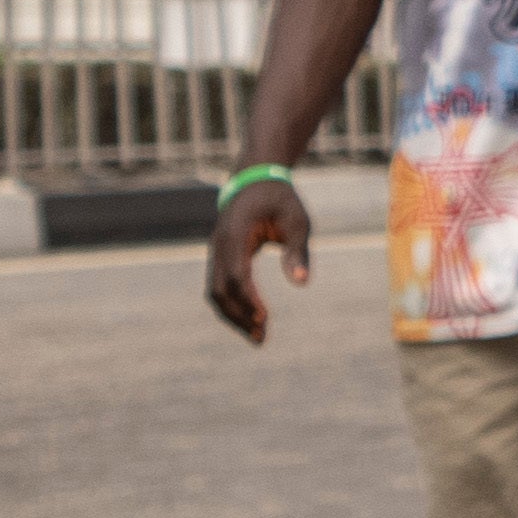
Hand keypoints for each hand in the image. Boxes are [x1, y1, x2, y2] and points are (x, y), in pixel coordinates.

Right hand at [202, 175, 318, 348]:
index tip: (265, 317)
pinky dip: (232, 306)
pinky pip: (220, 286)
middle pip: (221, 289)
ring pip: (215, 292)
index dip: (248, 299)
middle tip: (262, 338)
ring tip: (258, 337)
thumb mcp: (297, 220)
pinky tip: (251, 319)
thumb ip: (298, 250)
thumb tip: (301, 283)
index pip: (238, 274)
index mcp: (236, 233)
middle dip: (239, 315)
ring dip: (234, 316)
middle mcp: (219, 244)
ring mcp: (216, 251)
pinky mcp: (220, 257)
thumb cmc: (281, 199)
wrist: (256, 180)